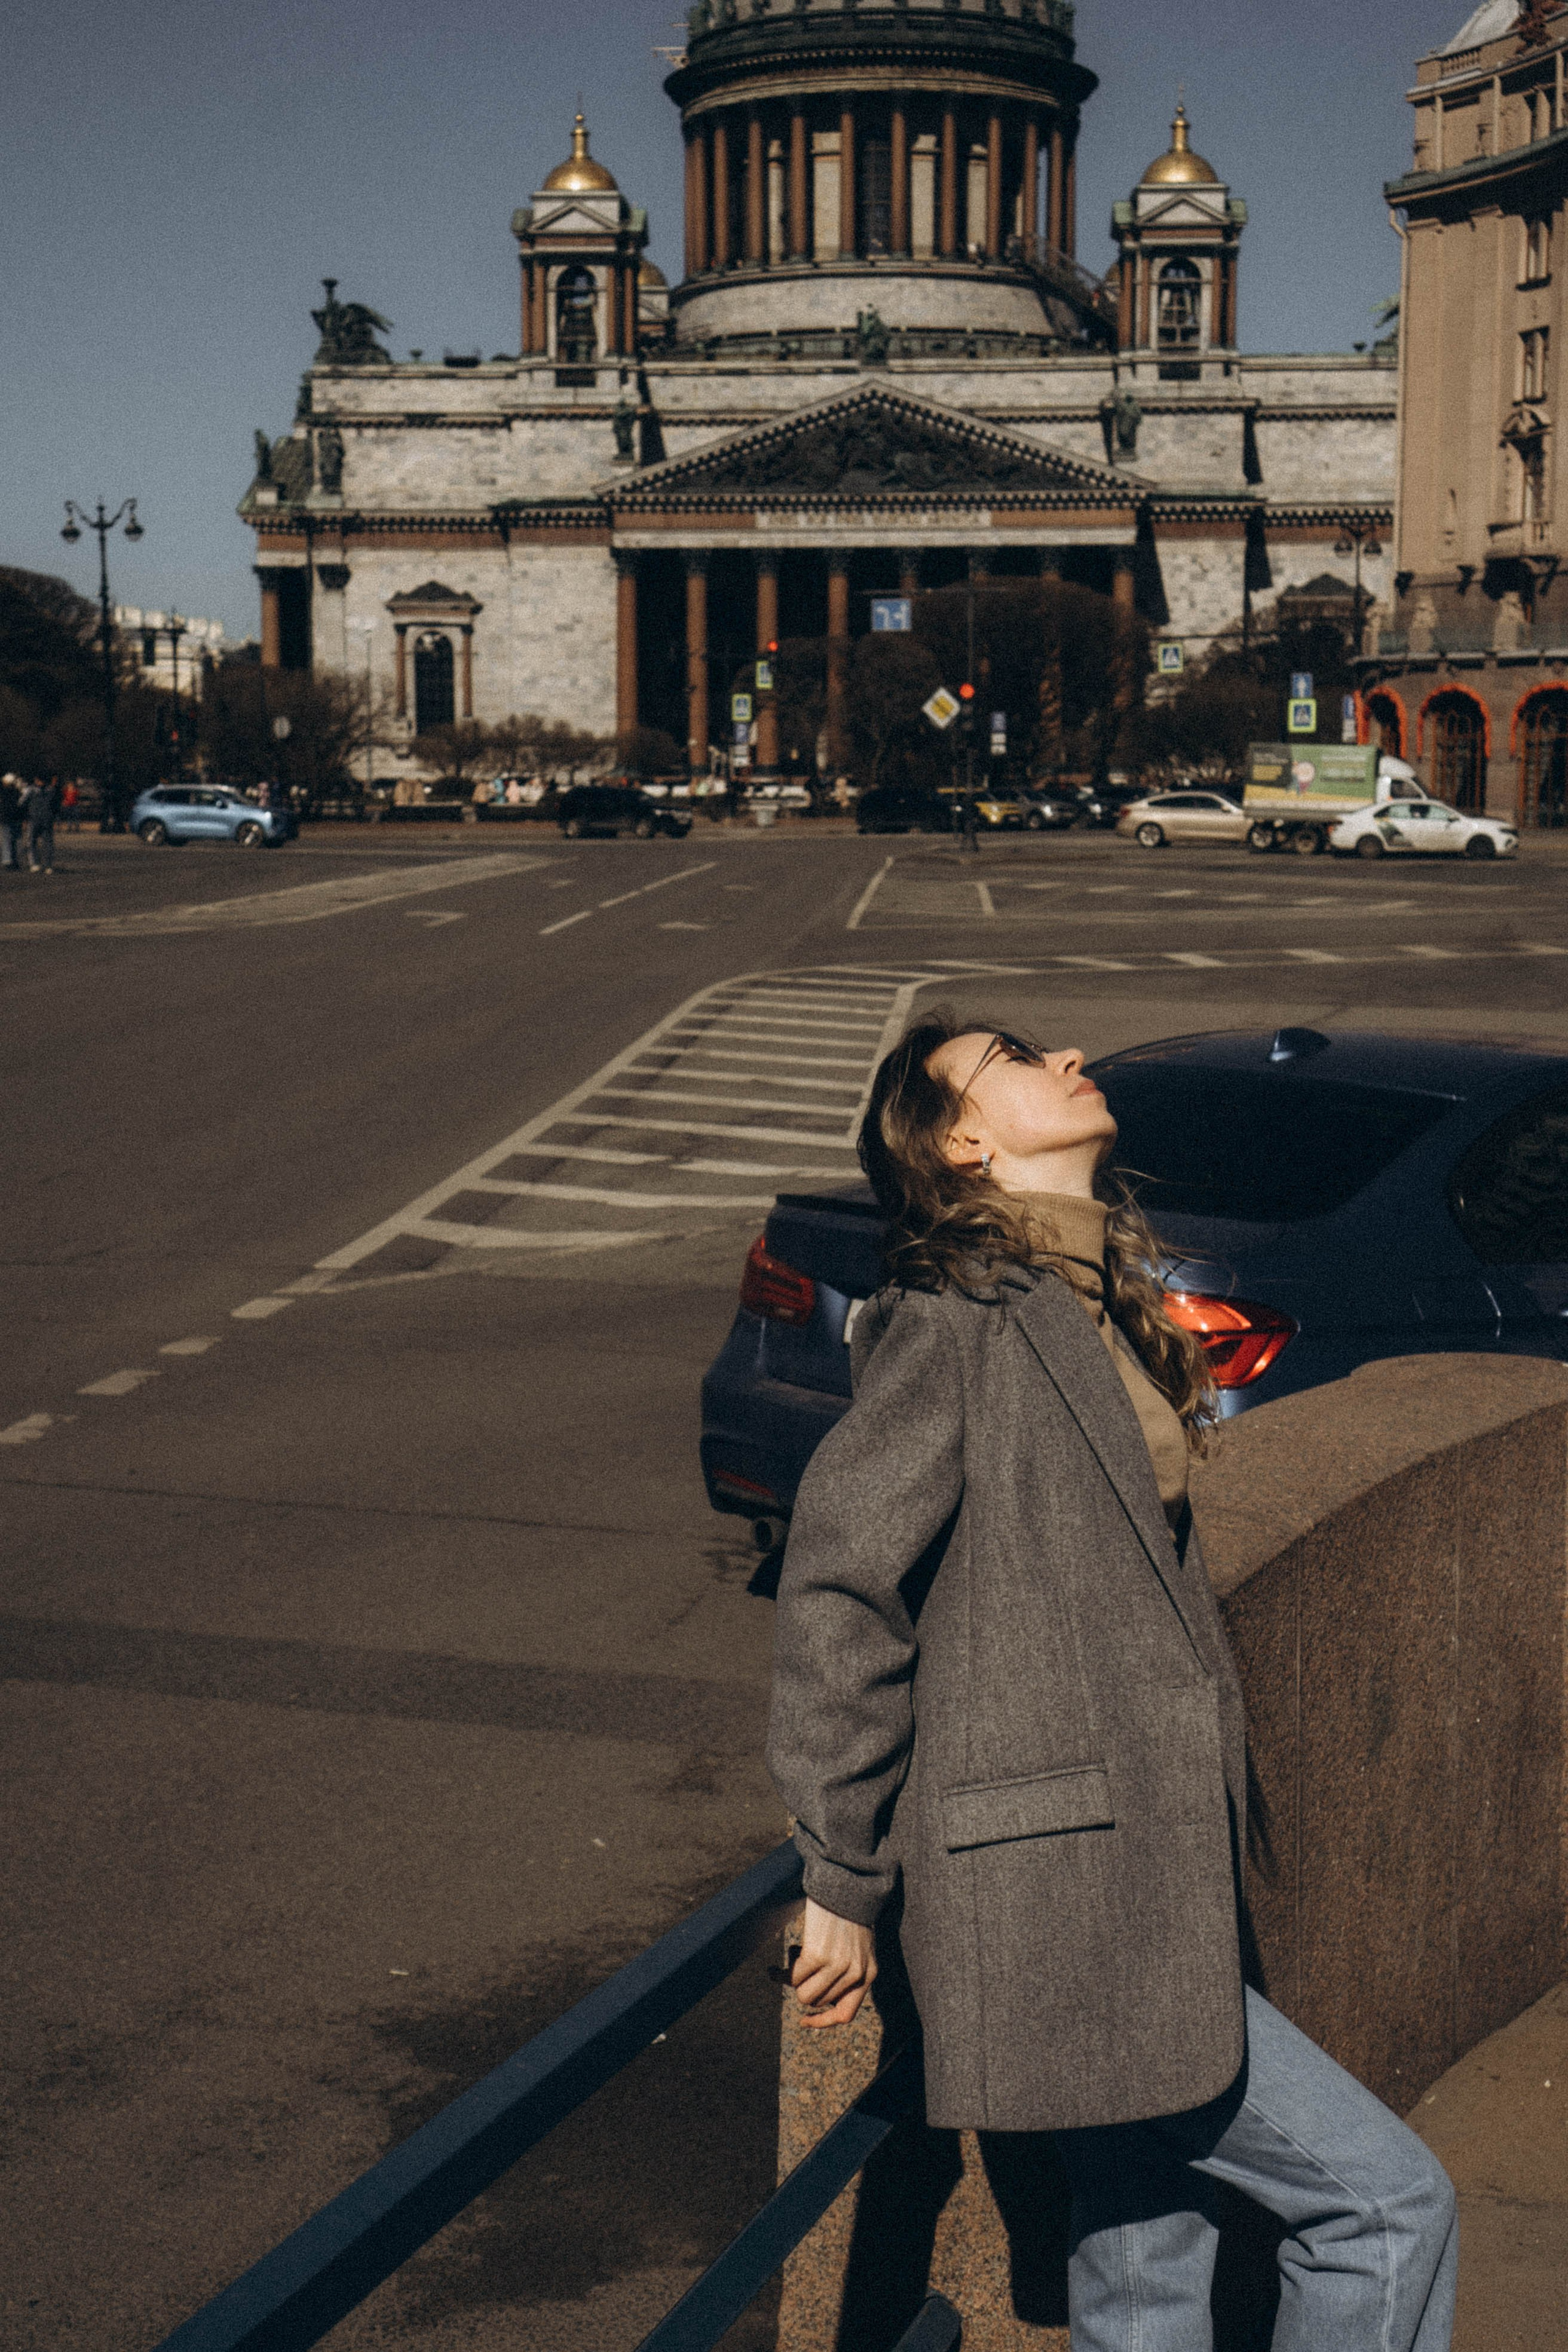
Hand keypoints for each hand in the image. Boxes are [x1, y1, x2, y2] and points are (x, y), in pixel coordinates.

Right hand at [790, 1899, 876, 2027]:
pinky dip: (783, 1972)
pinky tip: (779, 1962)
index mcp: (869, 1973)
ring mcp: (838, 1965)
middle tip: (799, 1964)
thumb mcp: (858, 1946)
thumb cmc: (847, 1911)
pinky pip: (794, 1978)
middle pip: (819, 2002)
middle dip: (805, 1986)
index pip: (846, 2014)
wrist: (845, 1881)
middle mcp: (856, 1973)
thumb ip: (846, 1971)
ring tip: (792, 1958)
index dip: (823, 2021)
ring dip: (794, 1980)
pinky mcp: (818, 1955)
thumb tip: (816, 1997)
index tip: (804, 2019)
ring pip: (805, 1995)